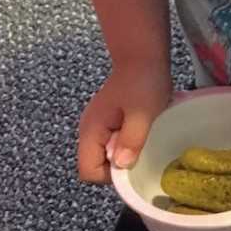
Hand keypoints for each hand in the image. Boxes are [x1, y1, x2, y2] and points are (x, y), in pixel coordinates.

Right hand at [77, 66, 171, 183]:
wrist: (143, 55)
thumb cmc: (143, 80)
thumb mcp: (142, 112)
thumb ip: (131, 139)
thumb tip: (121, 166)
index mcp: (91, 131)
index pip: (88, 171)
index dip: (110, 175)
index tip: (132, 162)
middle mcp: (89, 131)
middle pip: (96, 166)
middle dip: (119, 165)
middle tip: (141, 148)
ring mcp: (98, 126)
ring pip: (107, 155)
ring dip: (125, 153)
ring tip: (143, 137)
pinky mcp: (109, 121)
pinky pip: (115, 143)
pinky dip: (128, 142)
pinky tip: (142, 130)